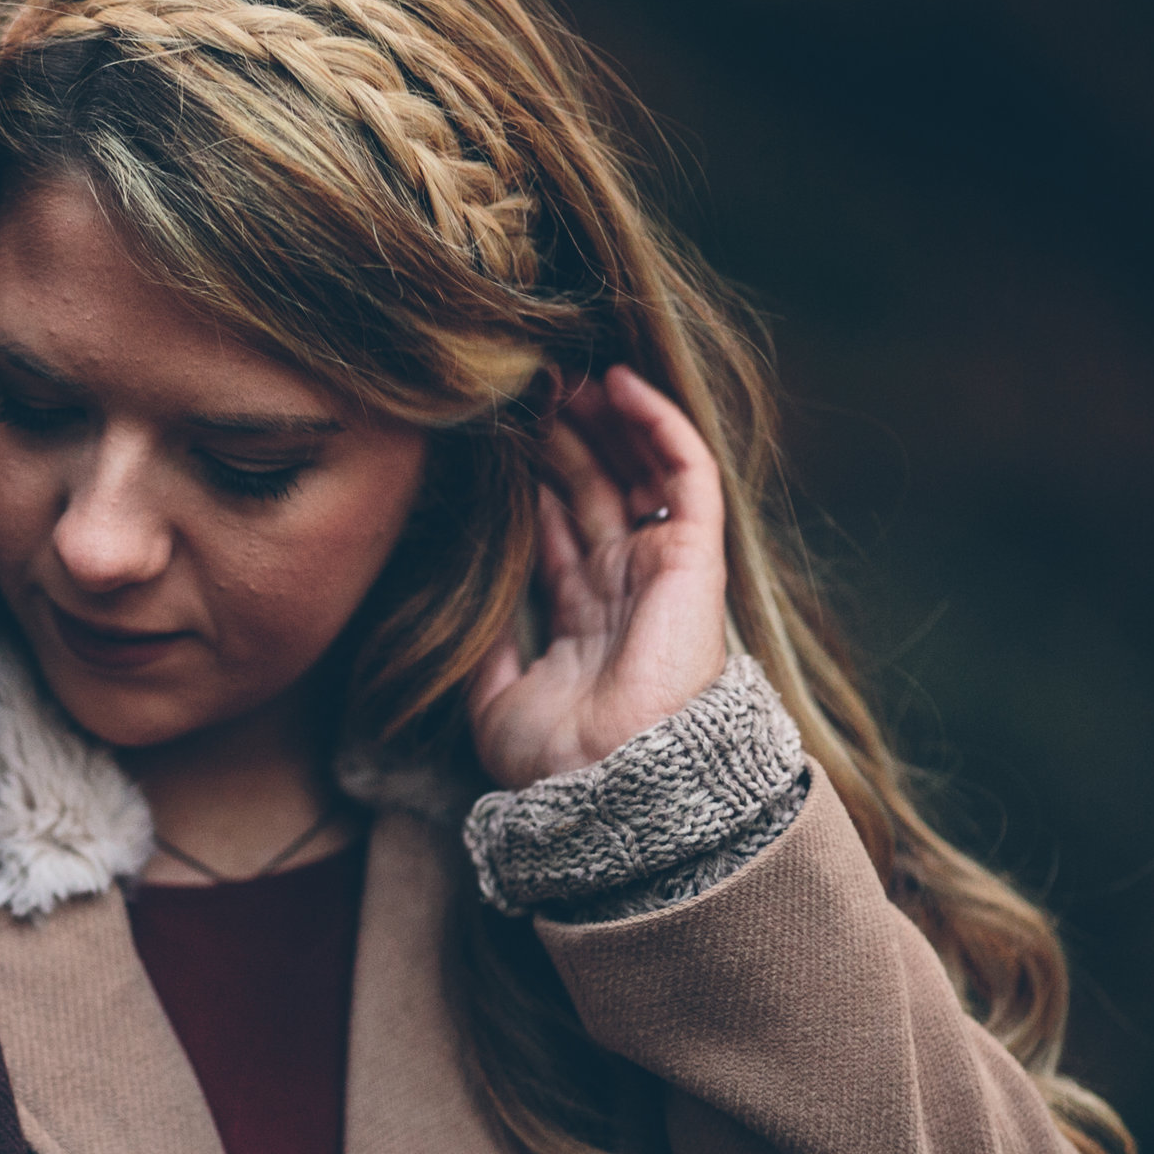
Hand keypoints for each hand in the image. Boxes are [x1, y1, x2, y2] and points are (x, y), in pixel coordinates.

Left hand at [469, 365, 729, 788]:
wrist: (605, 779)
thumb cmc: (554, 760)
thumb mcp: (493, 699)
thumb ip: (483, 645)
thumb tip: (460, 601)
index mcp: (582, 617)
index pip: (559, 526)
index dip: (533, 477)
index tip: (496, 433)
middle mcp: (623, 586)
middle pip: (596, 488)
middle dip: (563, 436)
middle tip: (526, 387)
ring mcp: (660, 567)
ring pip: (637, 469)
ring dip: (604, 419)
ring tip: (564, 374)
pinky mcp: (693, 554)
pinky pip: (685, 473)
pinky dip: (657, 423)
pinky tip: (618, 383)